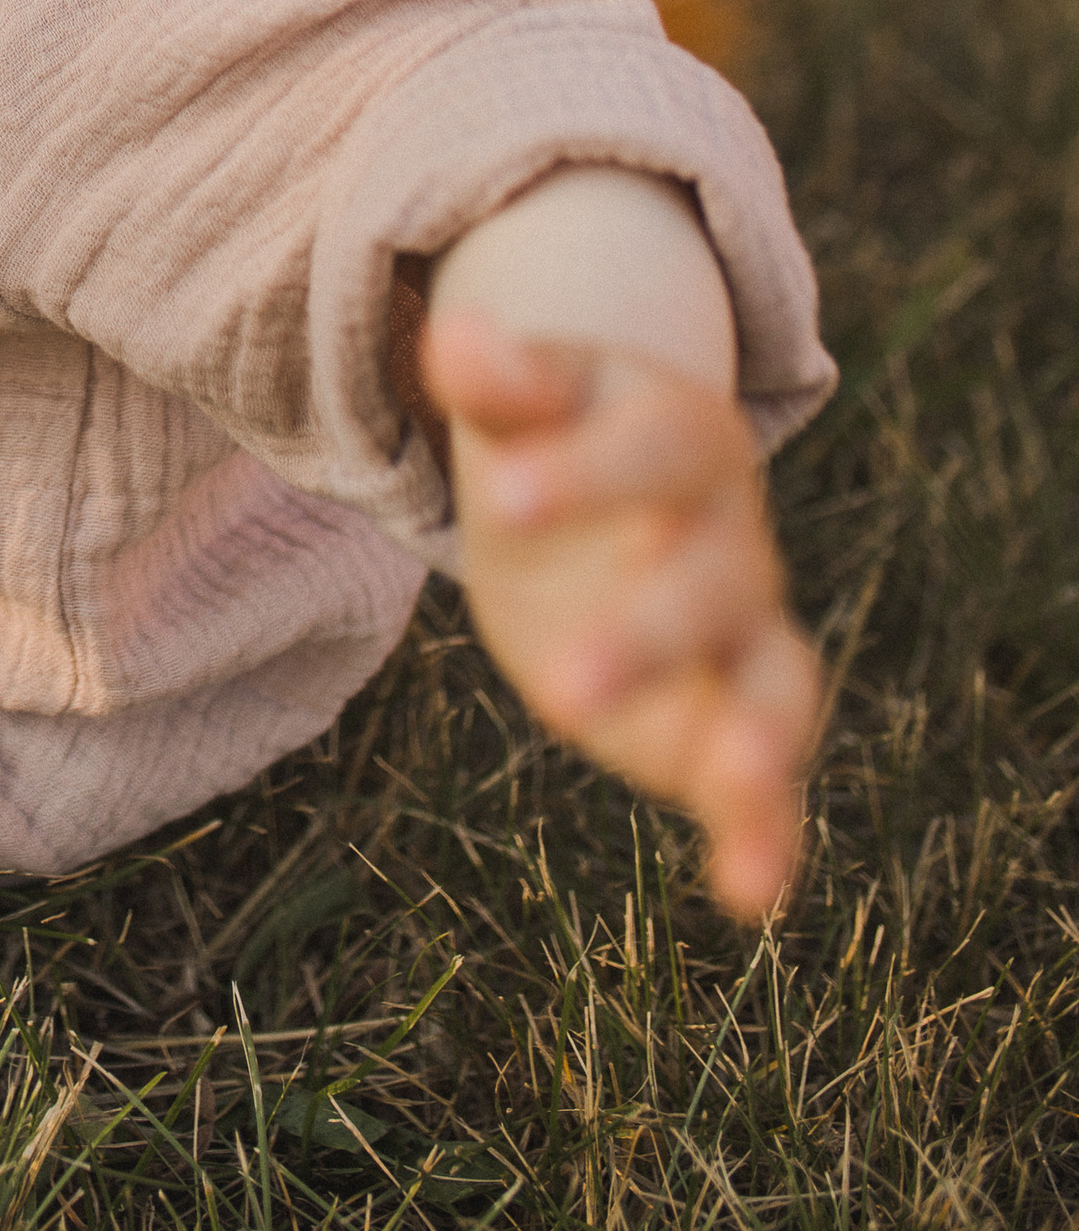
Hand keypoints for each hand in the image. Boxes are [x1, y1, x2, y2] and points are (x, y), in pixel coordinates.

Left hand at [424, 303, 822, 920]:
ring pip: (775, 683)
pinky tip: (749, 896)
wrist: (599, 494)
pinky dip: (768, 836)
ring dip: (763, 738)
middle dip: (647, 631)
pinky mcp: (726, 725)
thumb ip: (499, 380)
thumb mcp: (523, 402)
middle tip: (559, 684)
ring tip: (739, 783)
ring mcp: (743, 637)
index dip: (590, 470)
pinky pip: (768, 785)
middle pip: (712, 581)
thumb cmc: (552, 436)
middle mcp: (733, 540)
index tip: (505, 503)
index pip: (657, 446)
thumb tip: (455, 334)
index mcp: (688, 434)